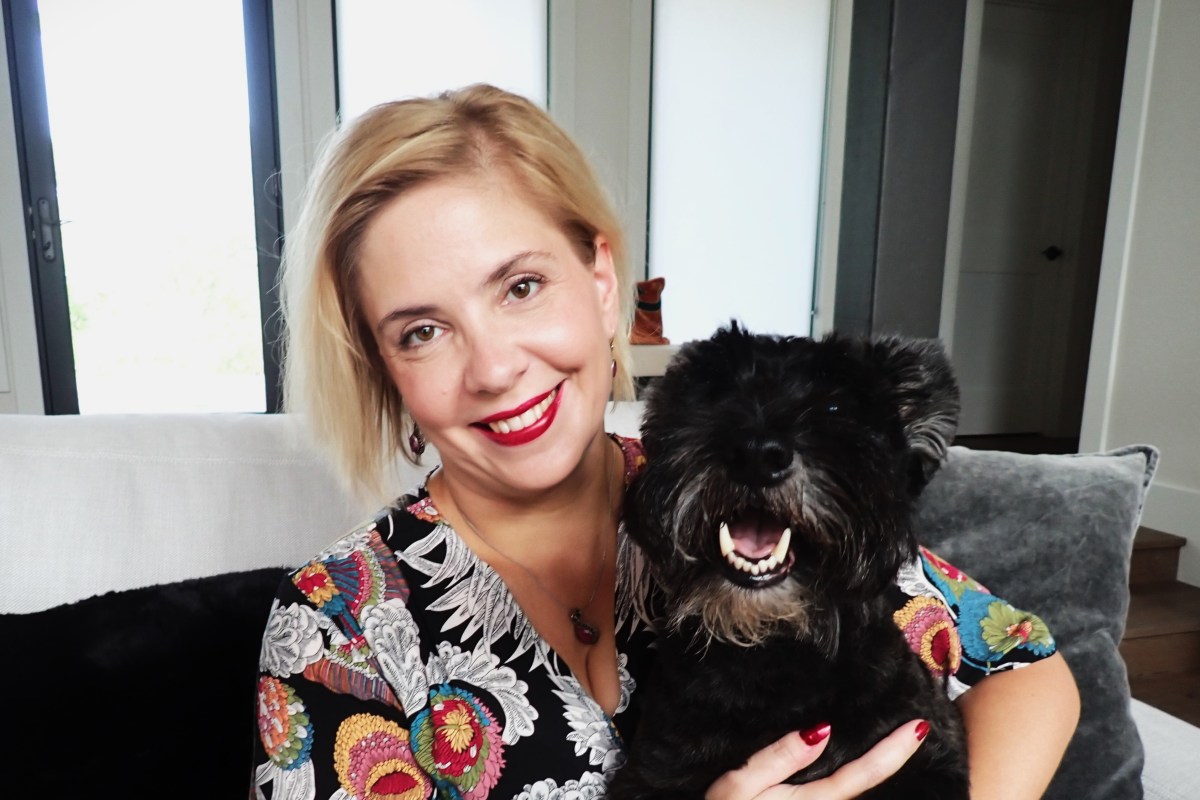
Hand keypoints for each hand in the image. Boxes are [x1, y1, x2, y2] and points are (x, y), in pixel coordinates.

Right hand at [705, 719, 928, 799]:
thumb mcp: (736, 787)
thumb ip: (777, 758)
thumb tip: (822, 729)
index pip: (861, 775)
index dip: (893, 752)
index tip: (920, 727)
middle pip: (867, 787)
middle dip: (895, 760)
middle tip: (917, 729)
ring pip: (857, 797)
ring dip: (879, 772)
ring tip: (896, 742)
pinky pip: (841, 799)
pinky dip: (858, 782)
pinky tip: (861, 765)